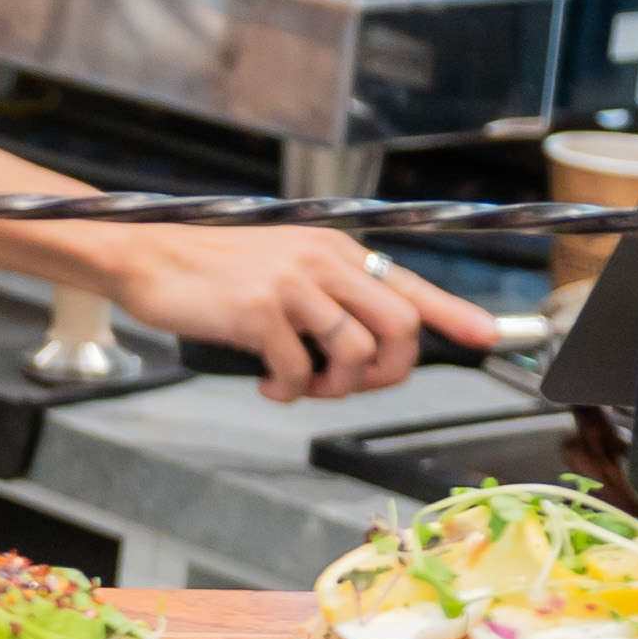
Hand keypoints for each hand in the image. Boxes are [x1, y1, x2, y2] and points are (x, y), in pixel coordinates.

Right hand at [95, 228, 504, 402]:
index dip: (455, 315)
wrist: (148, 256)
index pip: (410, 284)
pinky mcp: (259, 311)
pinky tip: (270, 384)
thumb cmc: (212, 269)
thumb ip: (325, 294)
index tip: (489, 337)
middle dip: (389, 371)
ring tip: (304, 384)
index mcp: (333, 249)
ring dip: (336, 385)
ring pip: (356, 351)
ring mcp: (292, 284)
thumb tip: (366, 342)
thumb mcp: (280, 267)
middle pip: (398, 325)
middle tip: (355, 385)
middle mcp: (322, 261)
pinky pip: (301, 369)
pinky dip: (291, 389)